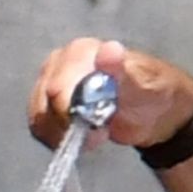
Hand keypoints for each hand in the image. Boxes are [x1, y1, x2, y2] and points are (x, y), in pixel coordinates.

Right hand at [28, 39, 192, 152]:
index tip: (97, 126)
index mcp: (78, 52)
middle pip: (44, 104)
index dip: (71, 113)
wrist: (153, 112)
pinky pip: (40, 129)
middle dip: (69, 126)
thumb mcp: (142, 82)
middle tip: (99, 134)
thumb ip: (121, 70)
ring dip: (64, 136)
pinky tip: (82, 139)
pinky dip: (58, 140)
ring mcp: (49, 87)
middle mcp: (58, 65)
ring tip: (95, 135)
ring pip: (40, 119)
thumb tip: (109, 51)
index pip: (57, 87)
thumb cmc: (150, 92)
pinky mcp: (48, 109)